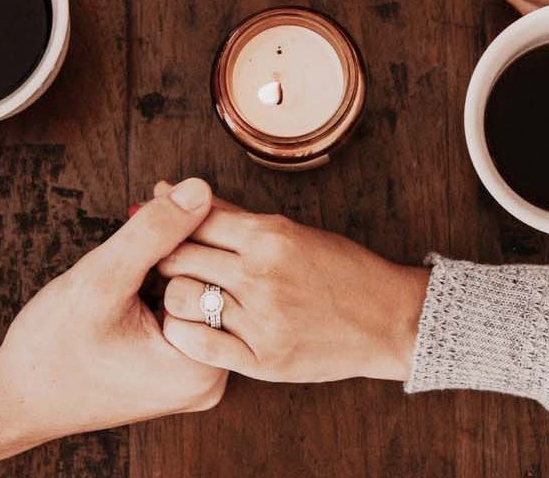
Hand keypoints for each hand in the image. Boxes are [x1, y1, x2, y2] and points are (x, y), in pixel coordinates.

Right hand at [0, 178, 227, 441]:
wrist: (19, 399)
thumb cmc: (52, 348)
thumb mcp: (101, 280)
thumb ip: (153, 233)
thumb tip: (200, 190)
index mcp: (202, 367)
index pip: (221, 275)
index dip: (193, 225)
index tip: (162, 193)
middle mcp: (210, 379)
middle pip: (213, 284)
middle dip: (184, 237)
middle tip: (154, 197)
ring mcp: (195, 377)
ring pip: (198, 293)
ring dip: (172, 256)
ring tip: (142, 225)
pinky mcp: (178, 371)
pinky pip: (184, 311)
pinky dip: (164, 280)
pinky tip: (138, 261)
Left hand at [151, 183, 430, 382]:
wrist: (388, 320)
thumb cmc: (341, 270)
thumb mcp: (290, 231)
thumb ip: (231, 215)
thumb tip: (173, 190)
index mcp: (270, 236)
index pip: (194, 220)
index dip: (168, 223)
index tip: (161, 230)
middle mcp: (262, 275)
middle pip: (178, 257)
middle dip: (164, 257)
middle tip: (164, 264)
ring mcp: (262, 319)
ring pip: (180, 299)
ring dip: (173, 295)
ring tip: (182, 295)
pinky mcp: (263, 359)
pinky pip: (198, 344)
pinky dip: (183, 332)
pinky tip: (191, 326)